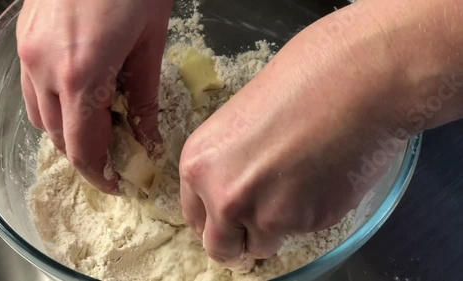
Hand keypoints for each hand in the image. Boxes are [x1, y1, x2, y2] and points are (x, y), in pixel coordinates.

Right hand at [17, 0, 172, 192]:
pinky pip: (34, 88)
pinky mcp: (25, 39)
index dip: (99, 172)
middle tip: (115, 159)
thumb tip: (147, 138)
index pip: (82, 147)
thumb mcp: (150, 46)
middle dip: (86, 155)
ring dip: (68, 132)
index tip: (117, 182)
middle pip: (58, 137)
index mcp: (81, 74)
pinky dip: (55, 105)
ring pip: (41, 116)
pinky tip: (81, 97)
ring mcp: (29, 52)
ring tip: (100, 129)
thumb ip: (144, 98)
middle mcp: (44, 68)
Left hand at [179, 3, 413, 266]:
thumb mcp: (242, 121)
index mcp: (199, 164)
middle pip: (220, 247)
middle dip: (240, 240)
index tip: (231, 221)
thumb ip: (231, 164)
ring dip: (278, 228)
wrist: (354, 79)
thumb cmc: (299, 81)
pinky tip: (326, 177)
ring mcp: (264, 214)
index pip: (195, 217)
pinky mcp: (306, 223)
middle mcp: (222, 195)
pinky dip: (313, 214)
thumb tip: (238, 191)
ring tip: (302, 185)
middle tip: (262, 222)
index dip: (215, 221)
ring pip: (263, 246)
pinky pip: (302, 232)